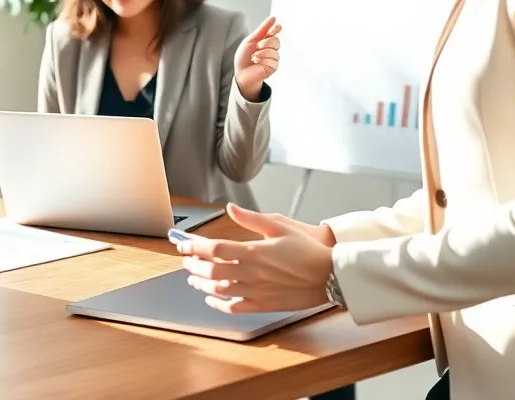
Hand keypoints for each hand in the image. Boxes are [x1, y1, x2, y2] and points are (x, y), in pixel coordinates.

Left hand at [175, 203, 332, 313]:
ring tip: (192, 277)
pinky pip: (234, 307)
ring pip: (219, 289)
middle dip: (193, 264)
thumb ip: (251, 218)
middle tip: (185, 260)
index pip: (214, 249)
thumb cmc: (308, 249)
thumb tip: (231, 208)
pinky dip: (218, 304)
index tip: (183, 245)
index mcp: (254, 251)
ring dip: (201, 283)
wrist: (331, 276)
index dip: (194, 247)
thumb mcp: (280, 225)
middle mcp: (252, 273)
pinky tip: (212, 298)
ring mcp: (256, 291)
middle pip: (211, 269)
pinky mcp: (264, 305)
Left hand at [234, 17, 281, 101]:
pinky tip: (257, 63)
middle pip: (276, 41)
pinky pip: (272, 60)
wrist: (241, 72)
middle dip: (266, 42)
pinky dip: (262, 60)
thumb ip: (262, 30)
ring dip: (261, 53)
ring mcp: (273, 58)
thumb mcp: (250, 40)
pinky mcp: (273, 67)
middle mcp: (271, 49)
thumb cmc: (244, 57)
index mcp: (265, 41)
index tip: (277, 26)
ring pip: (274, 51)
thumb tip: (273, 18)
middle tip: (257, 47)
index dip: (276, 28)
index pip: (274, 32)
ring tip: (254, 57)